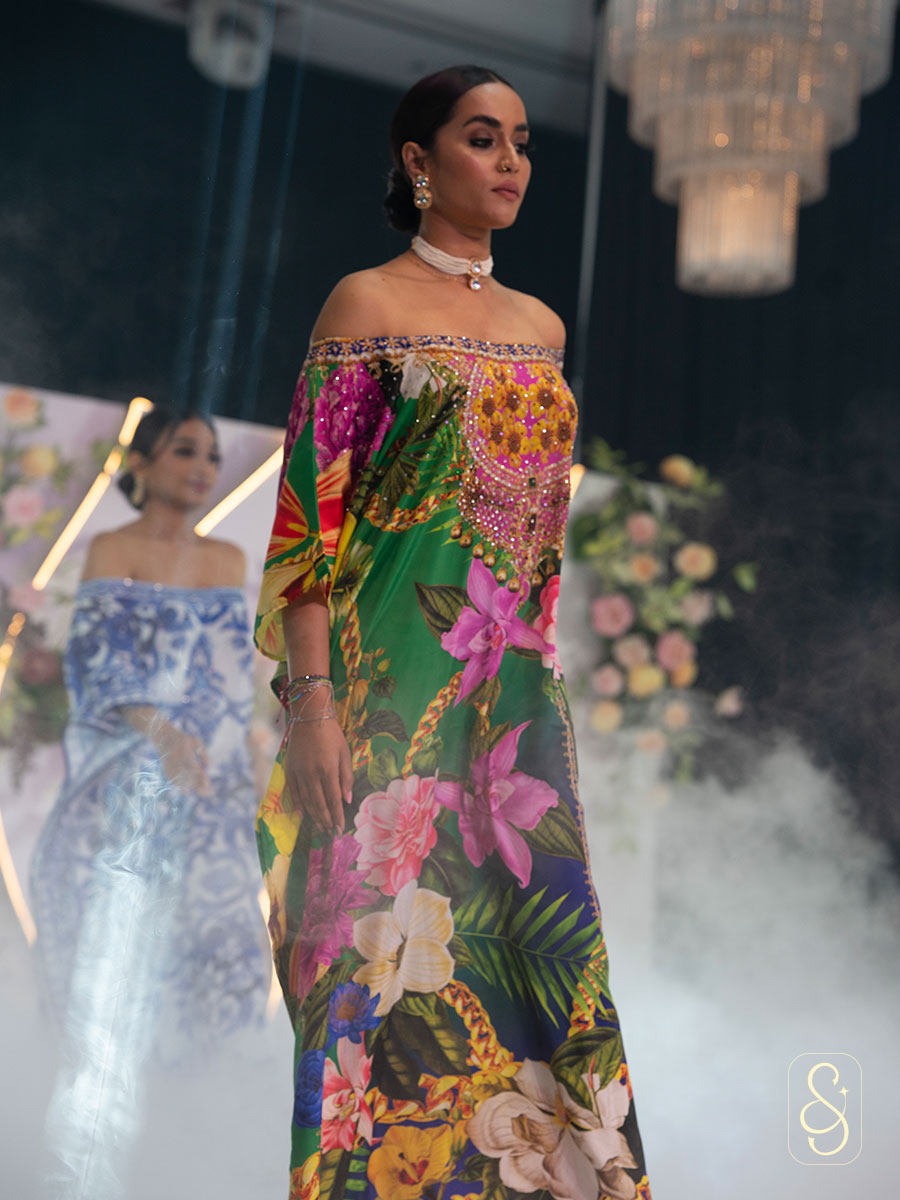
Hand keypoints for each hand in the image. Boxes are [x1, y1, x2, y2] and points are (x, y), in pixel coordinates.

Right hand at [152, 722, 212, 795]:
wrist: (164, 737)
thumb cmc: (183, 739)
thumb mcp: (196, 742)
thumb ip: (203, 754)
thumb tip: (209, 766)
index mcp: (184, 752)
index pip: (194, 768)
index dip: (201, 777)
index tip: (208, 784)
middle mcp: (176, 761)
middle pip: (188, 777)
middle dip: (198, 786)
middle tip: (208, 793)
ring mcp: (170, 766)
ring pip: (181, 781)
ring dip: (191, 787)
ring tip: (202, 792)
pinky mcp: (166, 770)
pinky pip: (173, 781)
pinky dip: (181, 787)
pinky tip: (188, 792)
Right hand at [282, 717, 352, 835]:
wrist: (309, 716)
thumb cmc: (331, 734)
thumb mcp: (344, 753)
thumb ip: (346, 777)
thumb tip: (347, 799)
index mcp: (327, 769)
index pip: (333, 799)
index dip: (337, 816)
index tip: (340, 829)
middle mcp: (311, 774)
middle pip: (319, 803)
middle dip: (326, 820)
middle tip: (330, 832)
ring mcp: (298, 772)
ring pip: (306, 800)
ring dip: (314, 816)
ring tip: (320, 827)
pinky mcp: (289, 769)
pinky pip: (293, 792)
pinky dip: (298, 805)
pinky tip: (303, 815)